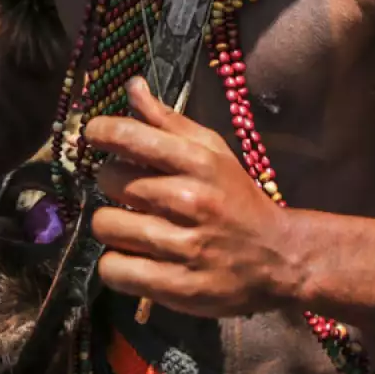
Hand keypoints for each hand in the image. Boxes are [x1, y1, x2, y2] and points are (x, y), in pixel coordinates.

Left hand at [85, 78, 299, 319]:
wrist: (280, 257)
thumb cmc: (237, 199)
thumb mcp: (213, 152)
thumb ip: (169, 121)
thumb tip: (132, 86)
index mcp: (199, 162)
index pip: (132, 136)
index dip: (102, 131)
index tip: (94, 134)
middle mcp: (190, 201)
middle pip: (111, 180)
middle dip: (112, 182)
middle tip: (129, 191)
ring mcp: (183, 247)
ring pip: (106, 225)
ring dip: (112, 225)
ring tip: (132, 226)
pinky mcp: (176, 287)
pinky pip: (114, 270)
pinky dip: (117, 264)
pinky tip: (134, 257)